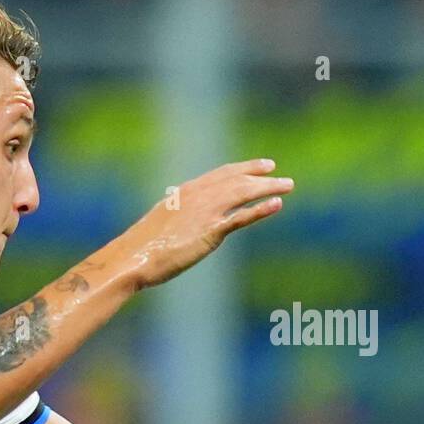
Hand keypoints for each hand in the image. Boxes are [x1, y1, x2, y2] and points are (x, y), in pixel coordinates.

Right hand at [119, 158, 293, 288]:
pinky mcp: (211, 232)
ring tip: (287, 186)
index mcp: (186, 192)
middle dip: (261, 175)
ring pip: (243, 193)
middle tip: (280, 175)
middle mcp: (198, 196)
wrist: (135, 257)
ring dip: (268, 188)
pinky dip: (260, 209)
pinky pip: (241, 218)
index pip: (222, 174)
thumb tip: (181, 213)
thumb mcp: (163, 221)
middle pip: (236, 179)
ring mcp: (205, 213)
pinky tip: (277, 204)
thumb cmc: (144, 246)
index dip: (244, 168)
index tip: (263, 166)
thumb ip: (177, 213)